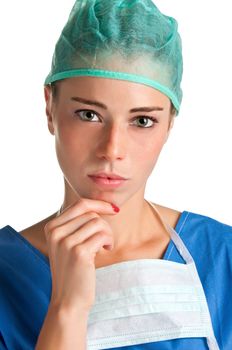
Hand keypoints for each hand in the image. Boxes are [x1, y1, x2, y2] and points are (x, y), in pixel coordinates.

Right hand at [44, 197, 117, 312]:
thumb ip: (77, 224)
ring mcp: (66, 242)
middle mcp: (56, 232)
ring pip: (98, 223)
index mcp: (52, 227)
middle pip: (91, 213)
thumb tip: (103, 205)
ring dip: (107, 234)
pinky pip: (102, 235)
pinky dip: (108, 241)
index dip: (99, 204)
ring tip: (105, 245)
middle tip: (105, 240)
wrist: (68, 301)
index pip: (80, 204)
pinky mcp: (79, 252)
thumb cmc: (72, 270)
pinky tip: (106, 250)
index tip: (113, 209)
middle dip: (104, 224)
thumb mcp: (68, 243)